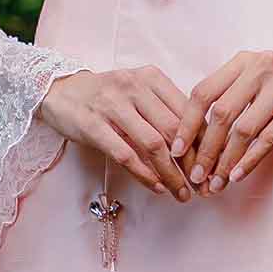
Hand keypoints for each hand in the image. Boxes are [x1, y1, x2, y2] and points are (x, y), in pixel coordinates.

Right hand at [40, 66, 196, 198]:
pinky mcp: (92, 124)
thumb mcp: (138, 93)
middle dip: (193, 163)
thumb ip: (165, 112)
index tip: (213, 167)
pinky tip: (157, 187)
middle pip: (175, 130)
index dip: (205, 143)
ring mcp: (112, 105)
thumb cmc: (106, 96)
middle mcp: (134, 87)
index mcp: (151, 78)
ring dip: (172, 174)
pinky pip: (125, 154)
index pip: (188, 113)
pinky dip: (144, 174)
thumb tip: (200, 146)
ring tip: (182, 193)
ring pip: (153, 144)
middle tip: (203, 186)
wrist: (59, 90)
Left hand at [173, 48, 272, 192]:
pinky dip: (251, 159)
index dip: (187, 122)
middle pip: (221, 114)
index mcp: (243, 62)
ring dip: (226, 160)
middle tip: (195, 176)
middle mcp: (260, 70)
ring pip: (244, 129)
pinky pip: (270, 137)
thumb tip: (197, 132)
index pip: (203, 92)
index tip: (176, 149)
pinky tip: (238, 175)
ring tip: (215, 183)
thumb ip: (231, 93)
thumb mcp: (259, 75)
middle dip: (205, 149)